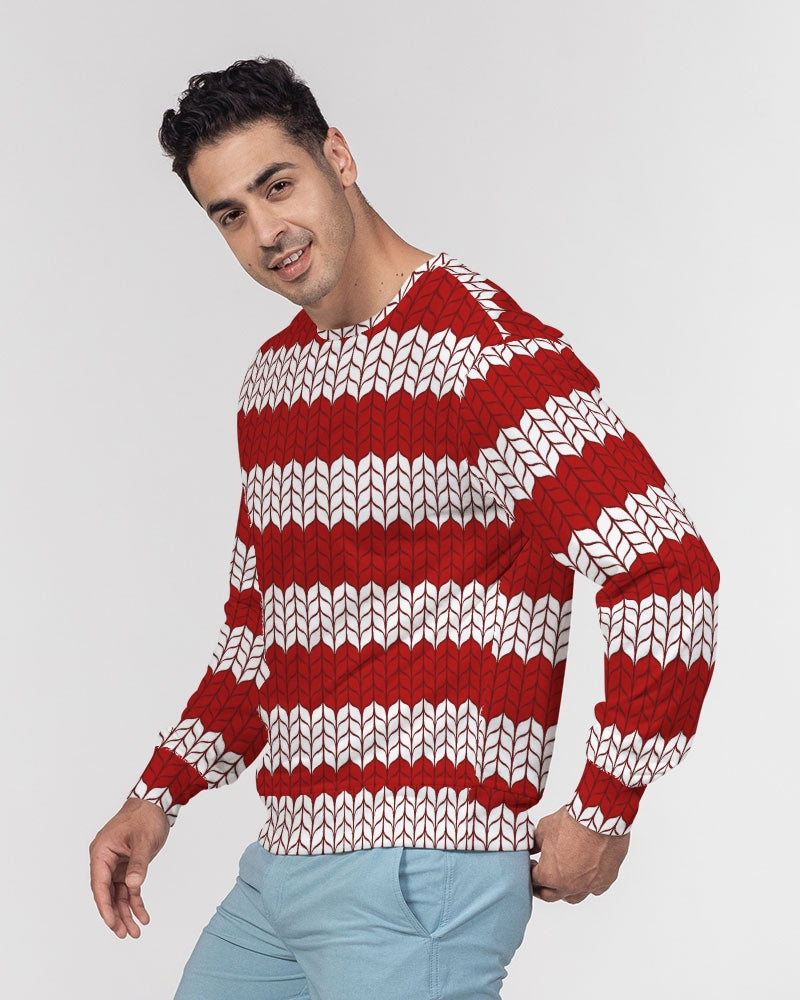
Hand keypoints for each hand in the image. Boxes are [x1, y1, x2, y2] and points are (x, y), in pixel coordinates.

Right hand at [89, 798, 169, 937]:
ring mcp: (116, 864)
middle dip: (115, 915)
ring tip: (135, 931)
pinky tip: (143, 915)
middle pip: (107, 894)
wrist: (156, 803)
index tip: (112, 924)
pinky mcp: (127, 866)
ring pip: (118, 894)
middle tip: (125, 934)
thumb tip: (133, 886)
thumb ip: (139, 864)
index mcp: (101, 852)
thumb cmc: (146, 817)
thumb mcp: (144, 840)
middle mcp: (105, 860)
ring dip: (126, 912)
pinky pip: (129, 888)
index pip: (100, 885)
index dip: (105, 907)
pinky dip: (135, 901)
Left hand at [530, 805, 629, 903]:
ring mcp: (588, 886)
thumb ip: (534, 844)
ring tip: (561, 879)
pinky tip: (584, 875)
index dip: (530, 871)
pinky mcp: (605, 881)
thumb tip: (531, 849)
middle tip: (539, 879)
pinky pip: (593, 890)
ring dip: (564, 890)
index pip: (533, 880)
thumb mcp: (543, 829)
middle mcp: (569, 886)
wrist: (600, 817)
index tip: (531, 865)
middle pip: (550, 895)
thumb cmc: (572, 822)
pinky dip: (586, 885)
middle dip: (541, 887)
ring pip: (573, 897)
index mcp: (550, 875)